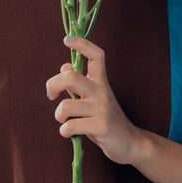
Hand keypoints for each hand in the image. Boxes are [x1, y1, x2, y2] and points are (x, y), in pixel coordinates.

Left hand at [48, 35, 142, 166]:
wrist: (129, 142)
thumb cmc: (105, 120)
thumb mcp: (93, 99)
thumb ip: (78, 85)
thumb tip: (64, 66)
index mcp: (101, 82)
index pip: (96, 56)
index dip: (81, 44)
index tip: (67, 40)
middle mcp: (102, 92)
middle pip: (70, 77)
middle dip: (53, 85)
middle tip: (52, 96)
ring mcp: (101, 109)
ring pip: (66, 106)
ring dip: (59, 116)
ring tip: (65, 121)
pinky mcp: (100, 126)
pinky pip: (70, 127)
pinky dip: (65, 131)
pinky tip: (71, 133)